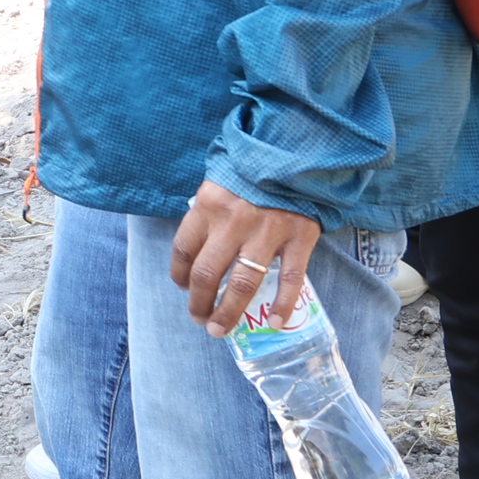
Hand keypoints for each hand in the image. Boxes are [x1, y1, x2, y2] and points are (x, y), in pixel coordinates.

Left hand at [169, 184, 327, 338]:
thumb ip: (207, 214)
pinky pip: (290, 279)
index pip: (183, 249)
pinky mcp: (299, 237)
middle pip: (207, 274)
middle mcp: (233, 221)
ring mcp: (267, 231)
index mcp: (208, 205)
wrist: (296, 150)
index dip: (179, 275)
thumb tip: (195, 250)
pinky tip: (275, 323)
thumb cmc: (251, 169)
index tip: (182, 288)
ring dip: (229, 312)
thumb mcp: (219, 182)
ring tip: (221, 329)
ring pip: (243, 283)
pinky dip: (282, 305)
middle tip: (200, 319)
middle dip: (199, 303)